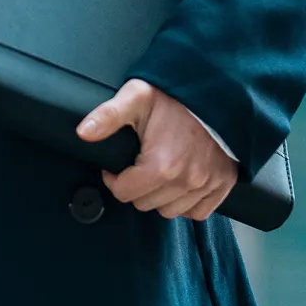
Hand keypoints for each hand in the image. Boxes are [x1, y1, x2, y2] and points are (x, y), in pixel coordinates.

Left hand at [77, 78, 237, 219]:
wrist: (218, 93)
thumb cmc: (176, 97)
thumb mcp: (136, 97)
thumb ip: (107, 116)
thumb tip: (83, 132)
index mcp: (161, 165)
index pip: (124, 193)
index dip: (114, 178)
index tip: (118, 165)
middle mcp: (186, 180)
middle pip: (145, 204)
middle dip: (136, 187)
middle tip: (139, 165)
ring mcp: (206, 185)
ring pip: (169, 211)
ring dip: (160, 196)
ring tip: (160, 171)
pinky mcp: (222, 185)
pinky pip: (197, 212)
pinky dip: (186, 202)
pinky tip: (180, 182)